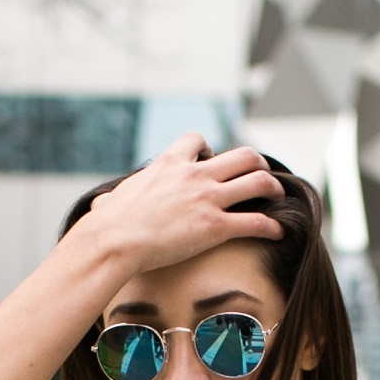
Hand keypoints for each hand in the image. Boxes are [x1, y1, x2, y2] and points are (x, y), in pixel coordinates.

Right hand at [78, 137, 283, 275]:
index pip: (196, 140)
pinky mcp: (216, 227)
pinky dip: (273, 226)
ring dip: (273, 188)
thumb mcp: (112, 200)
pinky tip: (279, 232)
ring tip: (278, 197)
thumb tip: (100, 206)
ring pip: (258, 182)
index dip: (210, 150)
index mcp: (169, 165)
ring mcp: (208, 200)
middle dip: (256, 163)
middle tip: (259, 175)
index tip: (212, 162)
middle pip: (242, 155)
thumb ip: (115, 198)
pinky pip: (256, 222)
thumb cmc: (107, 225)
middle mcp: (195, 176)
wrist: (114, 240)